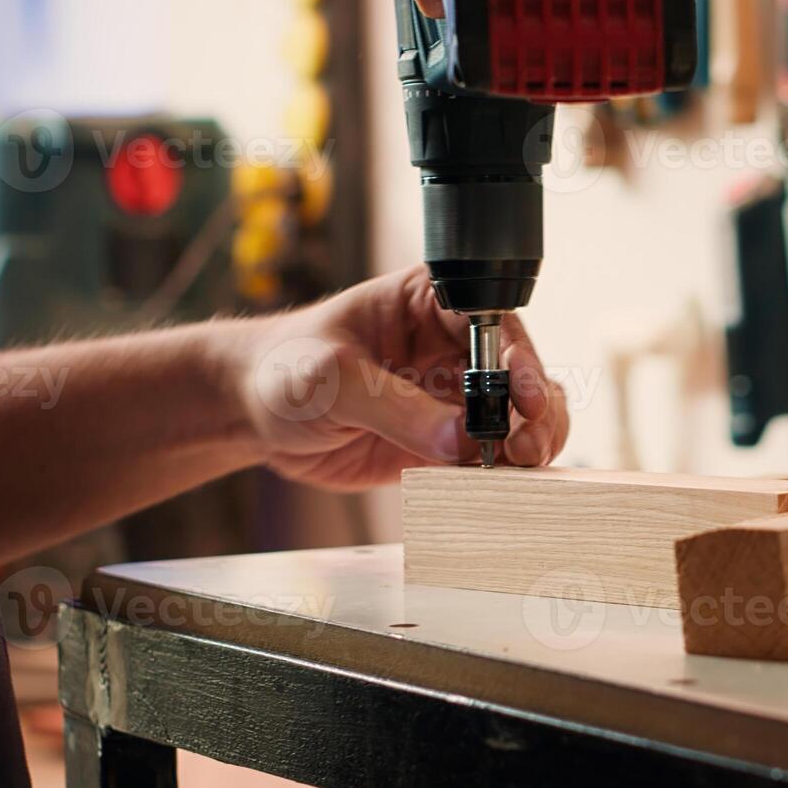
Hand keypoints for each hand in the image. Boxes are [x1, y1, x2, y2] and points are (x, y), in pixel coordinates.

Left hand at [234, 266, 568, 489]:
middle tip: (525, 446)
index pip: (494, 325)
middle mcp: (456, 346)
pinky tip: (497, 485)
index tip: (523, 396)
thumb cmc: (285, 369)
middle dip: (536, 410)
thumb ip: (393, 406)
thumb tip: (458, 439)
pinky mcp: (447, 441)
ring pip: (521, 417)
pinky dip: (504, 473)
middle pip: (522, 374)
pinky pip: (491, 457)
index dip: (518, 359)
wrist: (252, 412)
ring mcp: (455, 396)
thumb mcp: (330, 378)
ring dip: (530, 443)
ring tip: (517, 466)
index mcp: (432, 302)